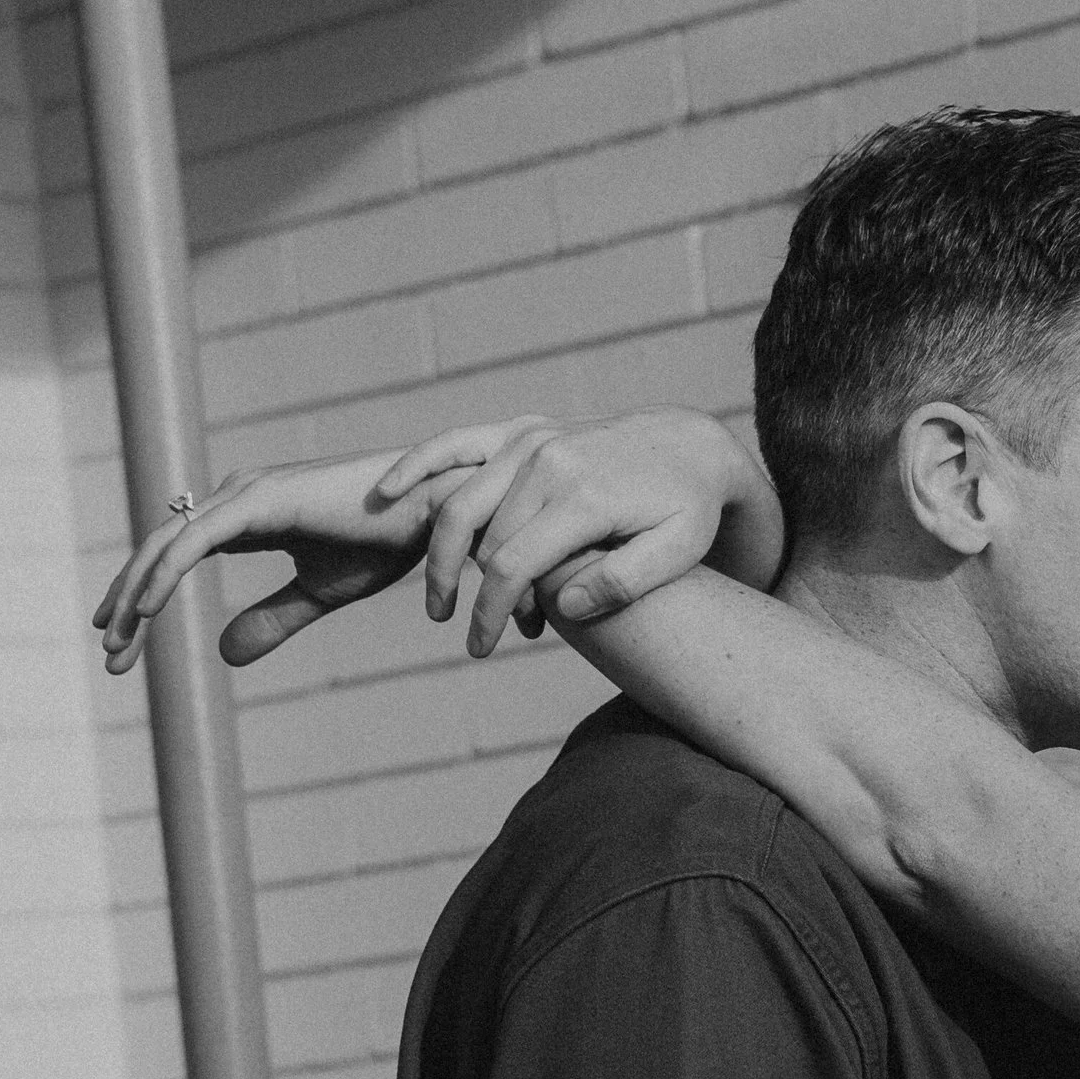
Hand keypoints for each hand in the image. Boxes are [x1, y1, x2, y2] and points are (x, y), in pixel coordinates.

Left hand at [94, 447, 464, 672]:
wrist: (433, 510)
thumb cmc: (386, 542)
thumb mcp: (319, 594)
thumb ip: (272, 619)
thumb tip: (222, 655)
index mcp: (246, 517)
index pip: (176, 556)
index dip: (144, 597)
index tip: (122, 643)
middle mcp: (236, 498)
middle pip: (160, 551)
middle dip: (126, 604)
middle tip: (109, 657)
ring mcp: (244, 495)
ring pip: (167, 546)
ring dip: (135, 596)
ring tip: (115, 644)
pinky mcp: (258, 501)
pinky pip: (195, 542)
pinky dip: (166, 576)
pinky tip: (146, 611)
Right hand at [376, 407, 777, 657]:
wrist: (691, 445)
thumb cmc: (689, 508)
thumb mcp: (679, 551)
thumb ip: (625, 580)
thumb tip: (566, 605)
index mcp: (585, 495)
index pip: (514, 564)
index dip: (490, 612)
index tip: (481, 647)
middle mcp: (550, 462)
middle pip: (483, 540)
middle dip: (473, 595)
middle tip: (478, 639)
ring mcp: (532, 442)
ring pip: (462, 503)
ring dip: (444, 556)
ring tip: (442, 603)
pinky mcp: (523, 432)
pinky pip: (456, 444)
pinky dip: (417, 465)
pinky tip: (388, 493)